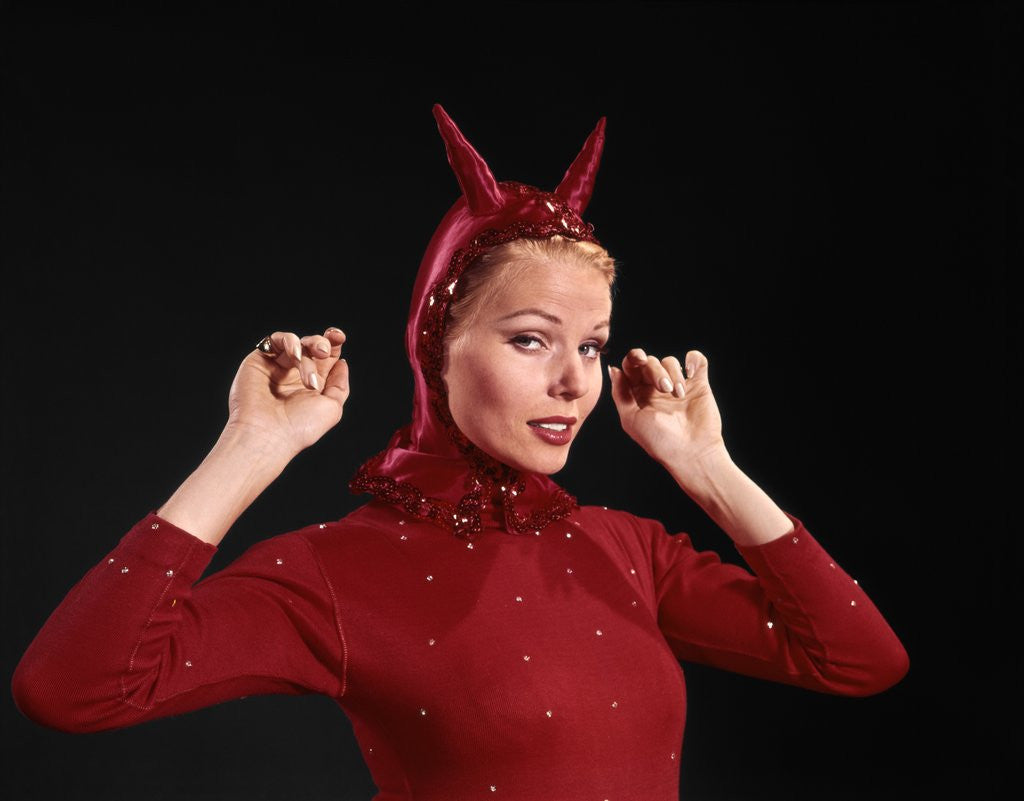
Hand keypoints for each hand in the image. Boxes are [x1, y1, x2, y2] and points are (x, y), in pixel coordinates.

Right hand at [225, 327, 350, 456]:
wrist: (267, 433)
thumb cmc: (299, 427)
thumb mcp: (332, 408)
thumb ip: (339, 385)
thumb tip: (342, 363)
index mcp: (314, 384)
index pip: (326, 357)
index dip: (334, 343)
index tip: (340, 337)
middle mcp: (296, 374)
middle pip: (313, 345)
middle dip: (322, 343)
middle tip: (324, 352)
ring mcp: (277, 367)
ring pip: (297, 343)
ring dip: (308, 348)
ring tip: (310, 366)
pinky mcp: (259, 361)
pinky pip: (275, 340)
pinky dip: (289, 342)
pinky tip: (295, 356)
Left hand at [608, 348, 725, 468]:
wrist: (691, 452)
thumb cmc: (659, 441)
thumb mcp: (631, 419)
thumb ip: (620, 393)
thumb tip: (614, 369)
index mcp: (638, 394)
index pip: (631, 367)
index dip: (634, 358)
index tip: (640, 360)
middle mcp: (656, 388)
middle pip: (651, 362)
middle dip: (656, 371)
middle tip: (664, 389)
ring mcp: (678, 385)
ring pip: (671, 361)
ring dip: (673, 373)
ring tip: (678, 395)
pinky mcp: (698, 385)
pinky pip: (697, 361)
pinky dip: (694, 359)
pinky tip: (691, 372)